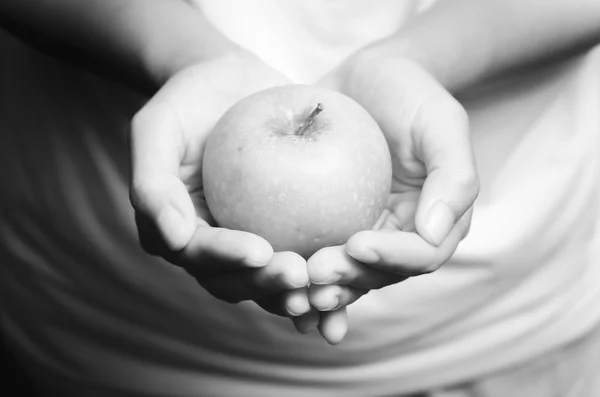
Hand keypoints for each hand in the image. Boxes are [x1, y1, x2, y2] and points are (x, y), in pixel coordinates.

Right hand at [129, 52, 311, 318]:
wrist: (228, 84)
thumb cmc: (187, 102)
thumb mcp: (156, 128)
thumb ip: (153, 183)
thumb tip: (174, 238)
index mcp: (176, 232)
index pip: (198, 254)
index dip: (226, 259)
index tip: (259, 251)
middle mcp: (212, 246)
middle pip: (235, 280)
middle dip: (266, 285)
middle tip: (299, 275)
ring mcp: (247, 240)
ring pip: (270, 279)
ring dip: (297, 291)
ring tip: (326, 287)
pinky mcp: (283, 230)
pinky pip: (304, 251)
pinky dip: (324, 264)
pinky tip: (353, 265)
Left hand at [297, 50, 479, 343]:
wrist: (368, 77)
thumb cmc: (410, 93)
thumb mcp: (441, 121)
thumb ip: (454, 175)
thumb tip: (435, 232)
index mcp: (435, 221)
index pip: (420, 254)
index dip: (391, 258)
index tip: (356, 245)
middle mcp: (399, 235)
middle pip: (378, 273)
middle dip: (349, 279)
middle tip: (315, 271)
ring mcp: (364, 231)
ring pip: (345, 272)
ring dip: (320, 286)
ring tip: (293, 285)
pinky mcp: (329, 223)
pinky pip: (313, 248)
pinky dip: (296, 266)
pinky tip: (269, 272)